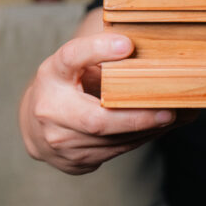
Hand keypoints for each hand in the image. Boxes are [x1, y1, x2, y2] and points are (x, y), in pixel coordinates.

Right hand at [18, 33, 182, 174]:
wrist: (35, 122)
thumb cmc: (67, 84)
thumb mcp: (76, 62)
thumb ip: (104, 54)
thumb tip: (150, 49)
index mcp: (52, 74)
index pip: (71, 57)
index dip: (98, 49)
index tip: (128, 45)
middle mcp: (50, 109)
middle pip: (96, 119)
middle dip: (136, 118)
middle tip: (168, 112)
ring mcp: (58, 140)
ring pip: (109, 141)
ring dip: (144, 132)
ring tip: (169, 120)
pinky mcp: (72, 160)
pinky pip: (112, 152)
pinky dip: (138, 141)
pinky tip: (155, 130)